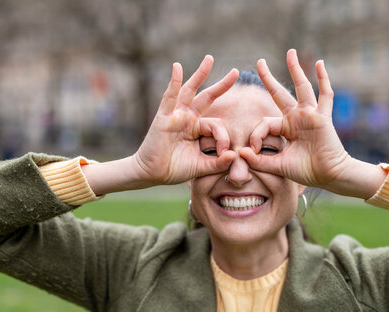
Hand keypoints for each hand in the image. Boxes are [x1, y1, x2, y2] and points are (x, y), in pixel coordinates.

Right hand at [134, 55, 238, 184]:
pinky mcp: (163, 118)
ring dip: (200, 74)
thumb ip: (218, 163)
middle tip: (236, 71)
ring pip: (190, 91)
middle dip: (221, 85)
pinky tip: (177, 67)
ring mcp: (175, 116)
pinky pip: (169, 97)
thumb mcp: (201, 167)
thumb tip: (234, 156)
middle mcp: (187, 118)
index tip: (224, 153)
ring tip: (210, 59)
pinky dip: (173, 82)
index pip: (216, 126)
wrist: (151, 174)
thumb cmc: (174, 169)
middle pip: (207, 97)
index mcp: (197, 129)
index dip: (224, 138)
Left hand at [240, 49, 349, 188]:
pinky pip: (325, 95)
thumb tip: (240, 152)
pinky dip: (323, 79)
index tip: (254, 149)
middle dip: (268, 78)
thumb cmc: (305, 171)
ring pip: (301, 87)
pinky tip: (320, 63)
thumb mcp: (276, 165)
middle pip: (279, 93)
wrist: (328, 176)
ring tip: (290, 52)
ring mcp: (310, 115)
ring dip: (295, 69)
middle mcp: (296, 118)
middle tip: (259, 62)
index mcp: (285, 128)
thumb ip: (258, 160)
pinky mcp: (322, 117)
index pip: (264, 123)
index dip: (256, 135)